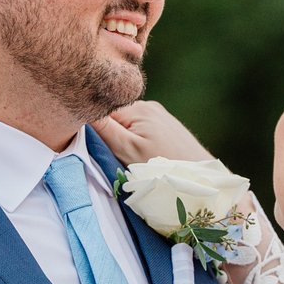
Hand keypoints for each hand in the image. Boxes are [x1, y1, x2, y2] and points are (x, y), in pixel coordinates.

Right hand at [92, 100, 213, 165]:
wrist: (200, 177)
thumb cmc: (162, 167)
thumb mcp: (128, 150)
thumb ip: (105, 128)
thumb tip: (83, 107)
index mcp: (136, 108)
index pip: (101, 110)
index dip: (93, 127)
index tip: (97, 145)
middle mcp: (148, 105)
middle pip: (114, 116)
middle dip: (111, 134)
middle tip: (117, 156)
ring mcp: (159, 114)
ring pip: (128, 123)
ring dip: (125, 139)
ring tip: (134, 158)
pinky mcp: (166, 125)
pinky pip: (141, 128)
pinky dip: (138, 140)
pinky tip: (146, 155)